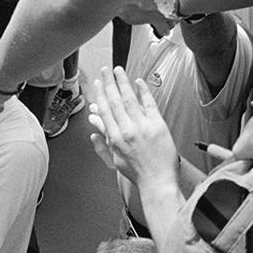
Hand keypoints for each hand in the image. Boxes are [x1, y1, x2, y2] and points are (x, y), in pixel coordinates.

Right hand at [88, 66, 177, 185]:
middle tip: (105, 70)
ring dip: (123, 82)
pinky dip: (143, 91)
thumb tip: (94, 124)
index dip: (100, 95)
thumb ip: (104, 139)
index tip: (98, 83)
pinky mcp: (158, 125)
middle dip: (109, 83)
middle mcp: (127, 130)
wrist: (157, 182)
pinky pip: (149, 104)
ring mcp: (143, 127)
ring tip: (118, 70)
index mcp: (115, 138)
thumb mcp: (115, 157)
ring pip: (130, 99)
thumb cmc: (138, 173)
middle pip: (115, 101)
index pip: (105, 111)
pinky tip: (138, 81)